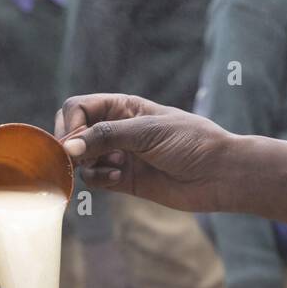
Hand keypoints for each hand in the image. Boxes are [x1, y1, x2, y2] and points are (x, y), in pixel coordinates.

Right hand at [55, 94, 235, 210]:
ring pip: (81, 158)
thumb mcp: (146, 131)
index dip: (71, 124)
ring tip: (114, 167)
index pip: (78, 108)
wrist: (219, 174)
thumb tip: (67, 148)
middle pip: (74, 132)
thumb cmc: (190, 142)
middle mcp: (116, 129)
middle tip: (78, 158)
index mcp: (123, 107)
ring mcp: (119, 155)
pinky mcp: (123, 180)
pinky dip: (99, 179)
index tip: (75, 142)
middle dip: (71, 145)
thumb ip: (104, 137)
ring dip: (89, 164)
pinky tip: (119, 178)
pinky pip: (95, 179)